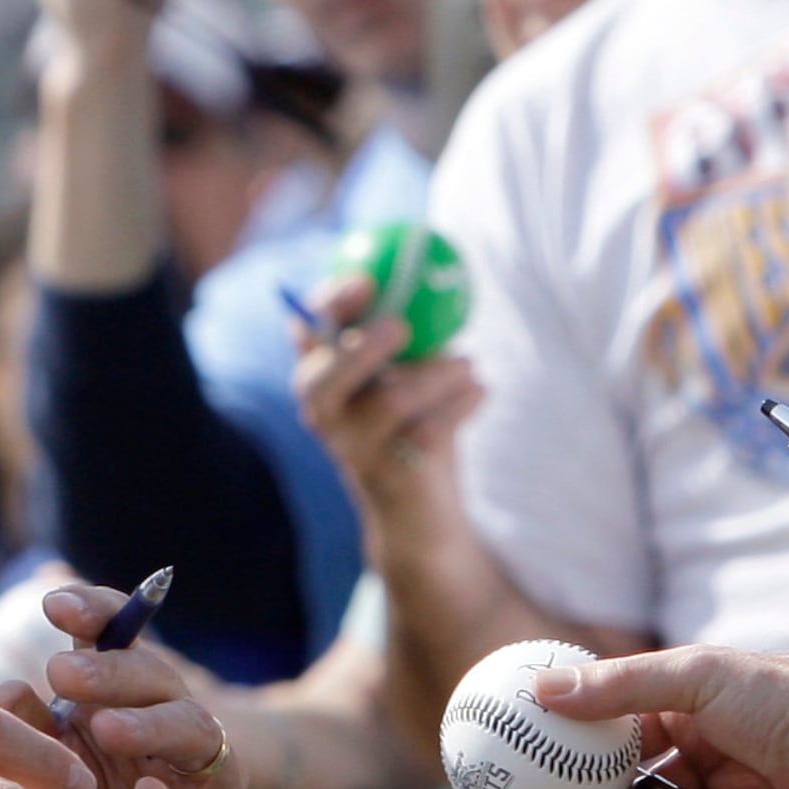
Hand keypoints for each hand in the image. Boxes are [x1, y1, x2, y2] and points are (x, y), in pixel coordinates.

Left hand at [27, 584, 257, 788]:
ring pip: (202, 736)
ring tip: (105, 729)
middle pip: (164, 684)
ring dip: (153, 726)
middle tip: (67, 670)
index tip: (54, 603)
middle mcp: (175, 746)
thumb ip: (25, 743)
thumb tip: (11, 685)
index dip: (102, 617)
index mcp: (129, 718)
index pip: (127, 650)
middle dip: (118, 669)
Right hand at [290, 270, 483, 524]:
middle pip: (322, 380)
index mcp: (323, 380)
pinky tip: (480, 392)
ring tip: (468, 365)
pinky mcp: (393, 479)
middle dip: (360, 349)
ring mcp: (354, 452)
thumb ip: (407, 334)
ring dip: (439, 374)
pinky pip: (431, 429)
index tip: (365, 278)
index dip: (329, 305)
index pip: (308, 335)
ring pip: (392, 401)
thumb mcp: (405, 376)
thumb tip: (433, 270)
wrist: (421, 518)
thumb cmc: (413, 428)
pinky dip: (463, 402)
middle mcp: (325, 419)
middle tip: (400, 325)